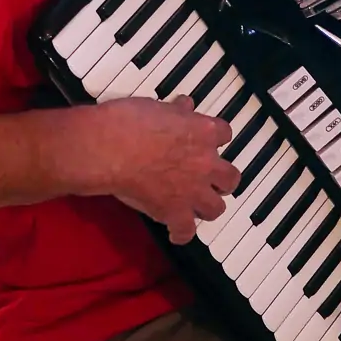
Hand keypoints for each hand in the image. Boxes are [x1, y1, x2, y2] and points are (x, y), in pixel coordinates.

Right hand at [91, 95, 239, 244]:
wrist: (110, 147)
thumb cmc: (128, 122)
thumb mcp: (157, 107)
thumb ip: (176, 112)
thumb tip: (184, 106)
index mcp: (203, 132)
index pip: (225, 134)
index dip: (215, 139)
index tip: (207, 141)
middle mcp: (205, 162)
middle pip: (231, 177)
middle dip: (222, 180)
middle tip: (210, 181)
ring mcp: (192, 190)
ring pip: (216, 208)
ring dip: (207, 207)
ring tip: (197, 207)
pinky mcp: (174, 212)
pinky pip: (186, 231)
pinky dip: (181, 234)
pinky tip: (176, 233)